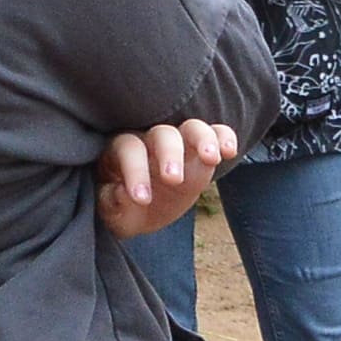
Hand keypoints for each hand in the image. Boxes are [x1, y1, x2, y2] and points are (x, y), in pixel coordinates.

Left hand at [98, 118, 238, 236]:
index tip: (143, 199)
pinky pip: (216, 133)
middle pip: (163, 134)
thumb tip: (122, 194)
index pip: (130, 150)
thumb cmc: (122, 207)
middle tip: (174, 180)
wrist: (143, 209)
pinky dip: (224, 138)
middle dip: (170, 154)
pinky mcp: (202, 150)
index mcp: (122, 150)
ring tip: (212, 158)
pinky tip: (229, 152)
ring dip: (203, 140)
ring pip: (192, 128)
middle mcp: (152, 140)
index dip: (136, 172)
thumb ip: (112, 204)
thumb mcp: (111, 212)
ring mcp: (180, 142)